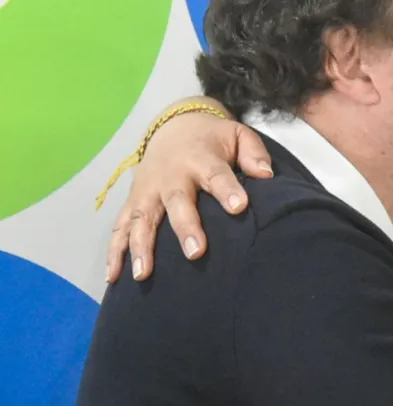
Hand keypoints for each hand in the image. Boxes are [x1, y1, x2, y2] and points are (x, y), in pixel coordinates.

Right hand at [106, 108, 273, 281]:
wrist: (174, 127)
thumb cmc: (213, 140)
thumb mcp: (237, 136)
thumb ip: (253, 153)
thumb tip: (266, 175)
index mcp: (200, 159)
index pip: (216, 175)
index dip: (227, 190)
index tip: (239, 207)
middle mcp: (171, 176)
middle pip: (176, 201)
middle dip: (185, 227)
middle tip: (196, 253)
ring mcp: (148, 191)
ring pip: (142, 219)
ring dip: (141, 247)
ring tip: (144, 275)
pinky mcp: (133, 202)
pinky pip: (120, 227)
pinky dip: (115, 251)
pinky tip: (114, 278)